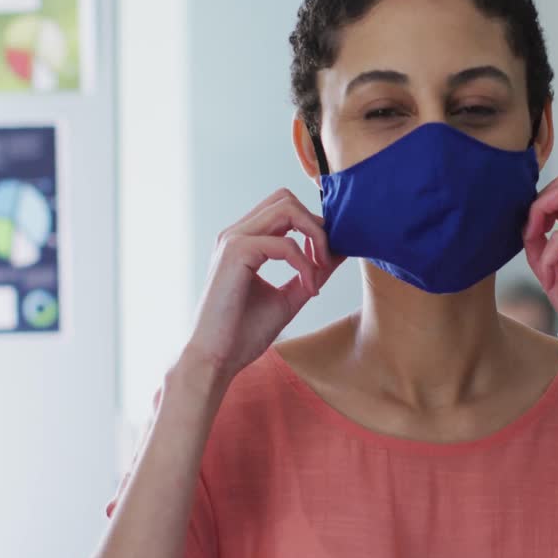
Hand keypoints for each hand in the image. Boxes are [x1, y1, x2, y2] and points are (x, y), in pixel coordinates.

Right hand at [184, 188, 343, 379]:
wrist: (216, 358)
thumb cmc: (243, 332)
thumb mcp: (290, 295)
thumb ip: (313, 270)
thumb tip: (341, 250)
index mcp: (244, 240)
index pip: (285, 208)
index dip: (313, 226)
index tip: (328, 259)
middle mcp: (236, 234)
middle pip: (286, 199)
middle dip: (315, 224)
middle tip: (326, 259)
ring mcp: (233, 240)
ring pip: (287, 209)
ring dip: (314, 237)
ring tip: (320, 269)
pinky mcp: (235, 253)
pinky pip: (285, 243)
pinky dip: (305, 264)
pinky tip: (308, 288)